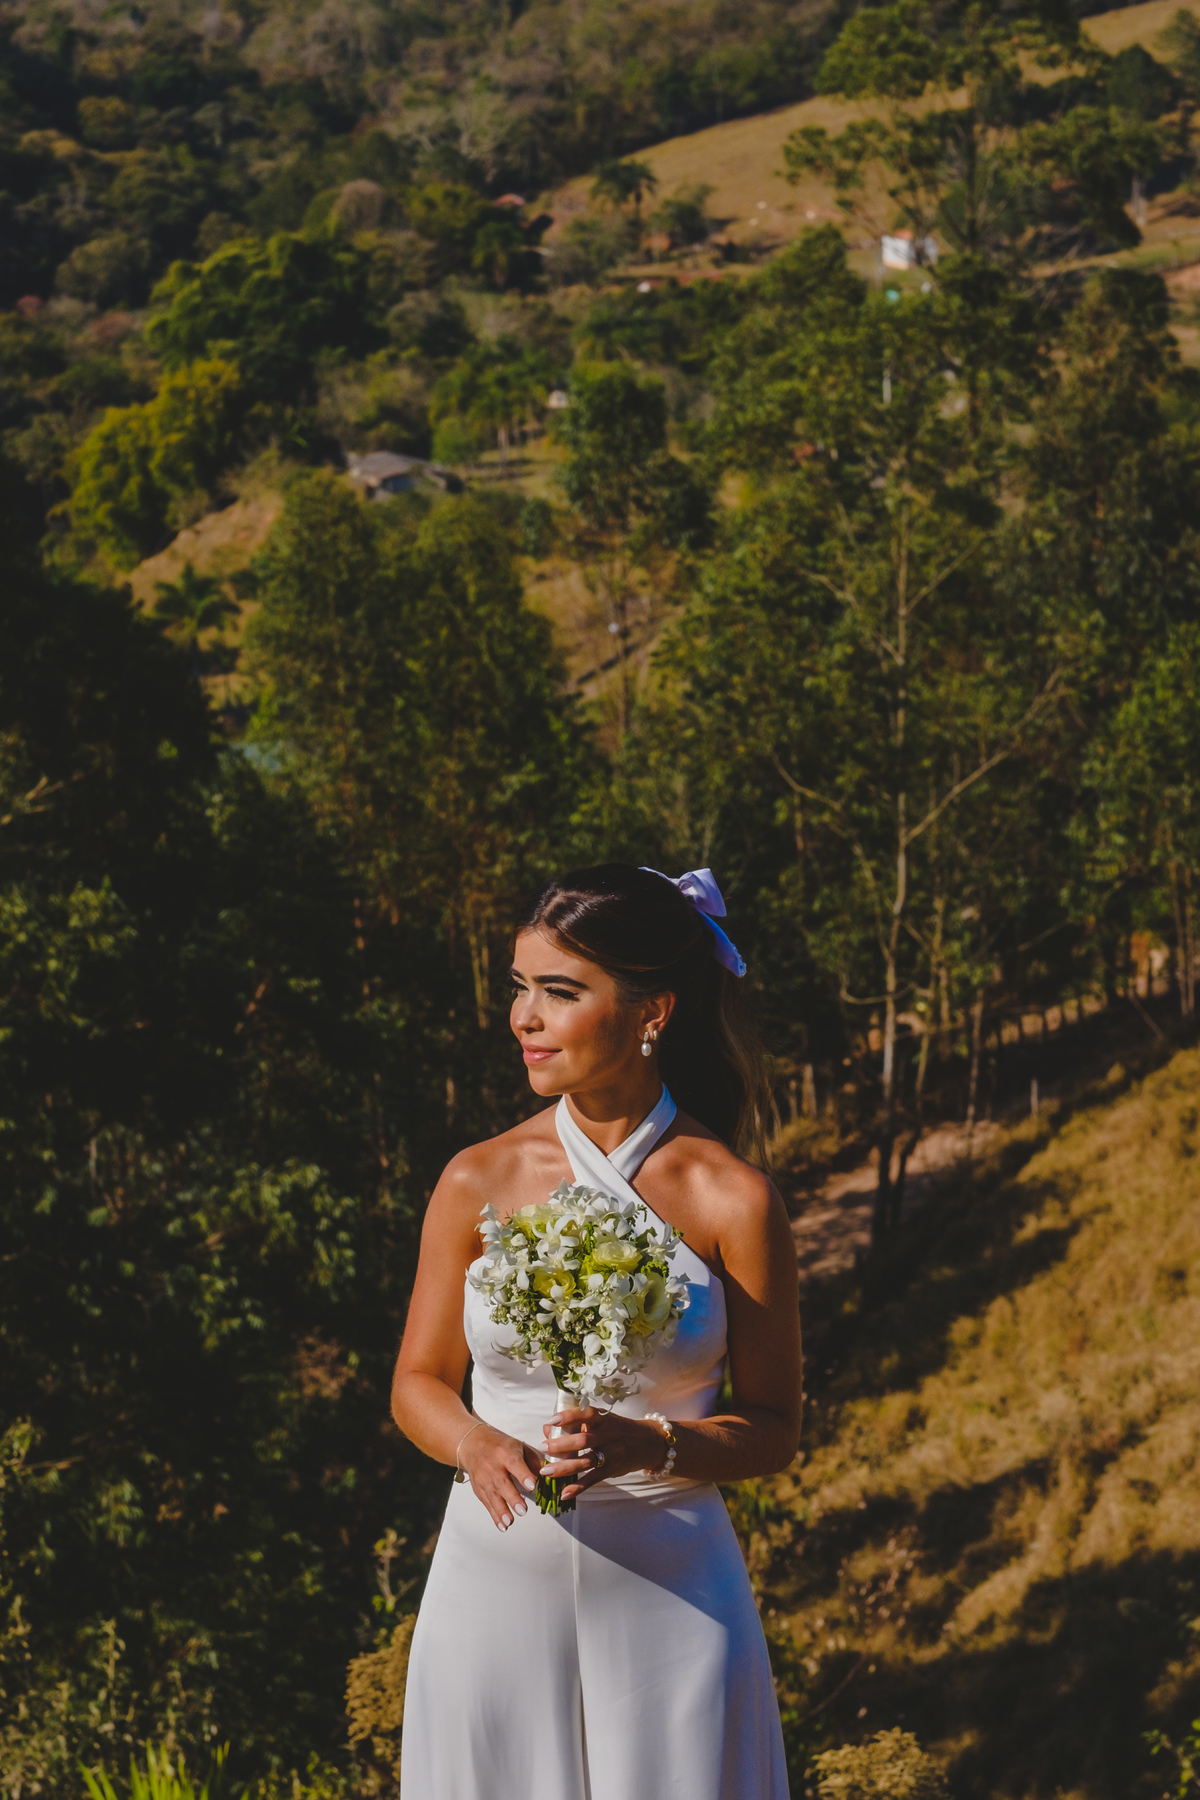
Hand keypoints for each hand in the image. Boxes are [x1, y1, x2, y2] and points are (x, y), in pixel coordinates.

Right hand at [460, 1422, 542, 1531]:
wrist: (473, 1445)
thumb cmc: (501, 1446)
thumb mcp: (519, 1446)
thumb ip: (533, 1461)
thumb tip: (547, 1476)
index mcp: (505, 1452)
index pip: (514, 1463)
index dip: (523, 1475)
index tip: (531, 1486)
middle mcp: (493, 1466)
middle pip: (502, 1483)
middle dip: (512, 1498)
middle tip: (522, 1510)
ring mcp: (484, 1479)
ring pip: (493, 1496)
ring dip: (502, 1511)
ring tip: (510, 1522)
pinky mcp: (479, 1489)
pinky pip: (487, 1503)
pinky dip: (495, 1516)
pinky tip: (503, 1525)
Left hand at [540, 1405, 668, 1500]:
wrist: (648, 1443)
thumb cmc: (618, 1429)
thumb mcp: (603, 1420)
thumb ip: (577, 1424)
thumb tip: (548, 1429)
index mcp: (604, 1419)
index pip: (586, 1414)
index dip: (569, 1417)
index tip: (552, 1420)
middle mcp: (609, 1435)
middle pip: (584, 1440)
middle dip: (562, 1444)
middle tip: (543, 1446)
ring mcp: (612, 1454)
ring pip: (586, 1461)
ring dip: (565, 1467)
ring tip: (546, 1471)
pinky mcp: (612, 1470)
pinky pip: (593, 1479)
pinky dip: (578, 1487)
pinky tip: (564, 1493)